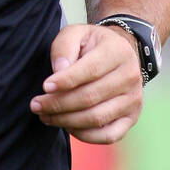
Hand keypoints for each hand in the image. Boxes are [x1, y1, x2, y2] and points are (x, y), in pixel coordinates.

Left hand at [29, 22, 143, 143]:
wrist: (118, 55)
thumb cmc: (90, 45)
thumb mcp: (75, 34)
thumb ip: (64, 47)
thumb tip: (59, 71)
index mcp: (118, 52)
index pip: (91, 70)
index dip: (65, 81)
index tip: (44, 87)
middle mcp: (131, 77)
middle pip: (90, 97)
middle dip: (58, 104)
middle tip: (36, 105)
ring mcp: (133, 100)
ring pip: (96, 118)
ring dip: (66, 120)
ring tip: (45, 116)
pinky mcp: (131, 118)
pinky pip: (108, 136)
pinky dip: (84, 136)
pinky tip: (67, 126)